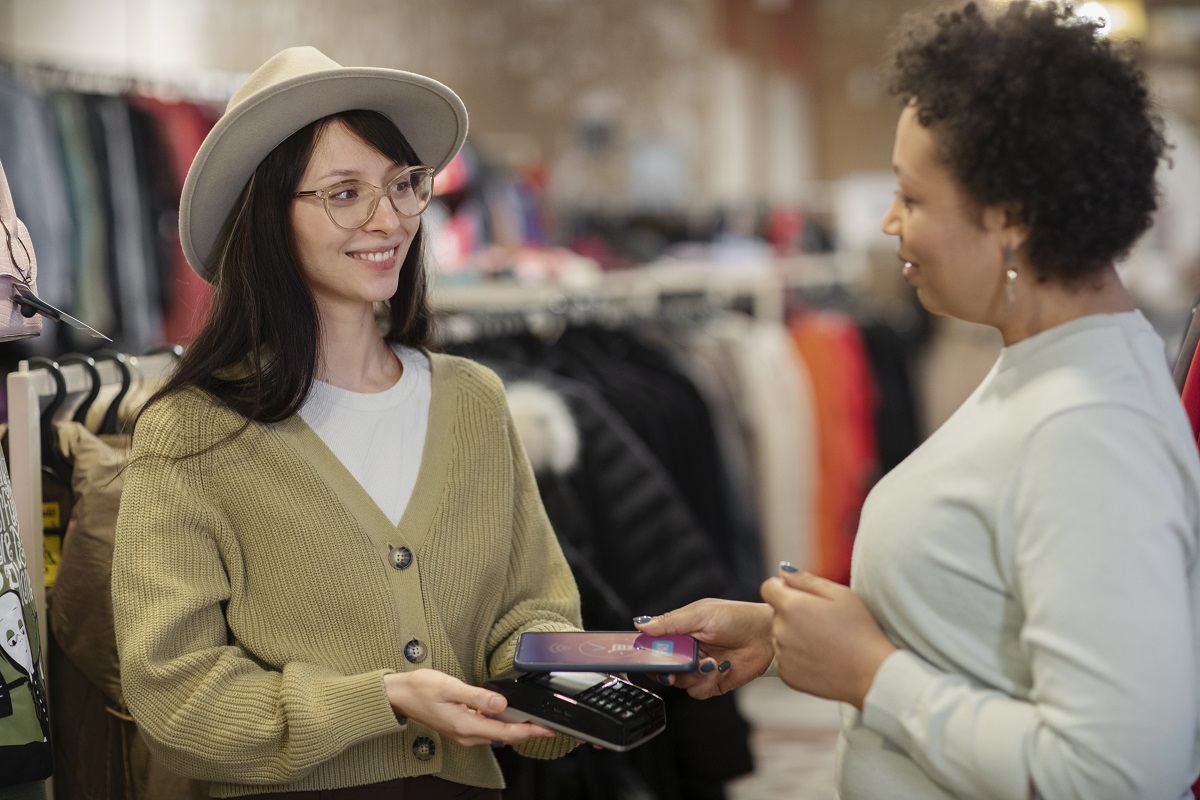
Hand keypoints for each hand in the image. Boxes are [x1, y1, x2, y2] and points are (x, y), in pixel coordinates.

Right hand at [384, 670, 555, 746]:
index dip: (531, 731)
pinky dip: (503, 724)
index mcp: (466, 726)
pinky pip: (488, 728)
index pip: (507, 733)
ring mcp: (465, 732)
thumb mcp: (450, 687)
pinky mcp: (462, 726)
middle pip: (506, 737)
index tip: (549, 728)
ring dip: (517, 728)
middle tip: (550, 724)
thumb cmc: (421, 689)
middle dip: (529, 731)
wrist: (399, 695)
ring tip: (536, 719)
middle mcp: (468, 734)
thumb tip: (502, 704)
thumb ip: (477, 696)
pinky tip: (510, 715)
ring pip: (498, 734)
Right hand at [634, 598, 773, 698]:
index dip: (645, 653)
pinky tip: (722, 668)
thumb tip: (641, 624)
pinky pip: (698, 691)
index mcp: (680, 632)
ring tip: (711, 662)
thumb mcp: (700, 614)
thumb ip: (670, 622)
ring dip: (694, 675)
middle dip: (668, 670)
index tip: (641, 658)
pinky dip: (708, 682)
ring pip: (680, 683)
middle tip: (675, 668)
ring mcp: (699, 668)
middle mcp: (687, 651)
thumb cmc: (736, 617)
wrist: (767, 635)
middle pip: (663, 669)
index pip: (653, 645)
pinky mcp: (713, 683)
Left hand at [760, 568, 896, 709]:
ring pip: (780, 636)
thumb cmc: (860, 631)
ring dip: (794, 635)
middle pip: (777, 613)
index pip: (768, 588)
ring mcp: (782, 654)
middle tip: (823, 623)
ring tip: (824, 642)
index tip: (802, 597)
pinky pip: (785, 658)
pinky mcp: (786, 675)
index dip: (783, 589)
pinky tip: (820, 658)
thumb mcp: (840, 594)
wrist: (871, 674)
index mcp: (791, 606)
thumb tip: (782, 570)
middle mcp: (780, 630)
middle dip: (793, 613)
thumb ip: (805, 579)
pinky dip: (797, 657)